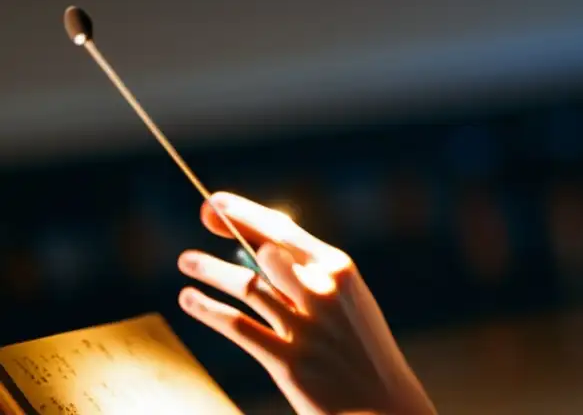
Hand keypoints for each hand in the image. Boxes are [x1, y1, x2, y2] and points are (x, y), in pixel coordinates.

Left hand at [177, 192, 436, 414]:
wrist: (384, 406)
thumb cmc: (360, 349)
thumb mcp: (347, 301)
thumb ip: (309, 275)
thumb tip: (265, 248)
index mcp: (340, 270)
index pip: (285, 230)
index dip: (248, 212)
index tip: (218, 201)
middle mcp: (323, 291)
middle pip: (266, 248)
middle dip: (231, 224)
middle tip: (204, 212)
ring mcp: (306, 326)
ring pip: (248, 285)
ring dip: (210, 268)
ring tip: (186, 260)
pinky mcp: (289, 361)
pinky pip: (238, 327)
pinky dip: (208, 309)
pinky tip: (188, 299)